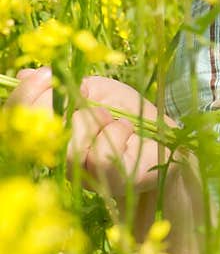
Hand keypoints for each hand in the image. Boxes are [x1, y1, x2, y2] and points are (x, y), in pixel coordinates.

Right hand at [6, 65, 179, 203]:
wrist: (165, 139)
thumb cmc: (128, 114)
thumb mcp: (96, 90)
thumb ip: (64, 85)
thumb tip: (26, 73)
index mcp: (54, 132)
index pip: (20, 117)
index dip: (26, 94)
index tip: (45, 74)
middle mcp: (60, 157)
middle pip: (43, 130)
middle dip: (69, 106)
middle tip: (95, 102)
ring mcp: (82, 173)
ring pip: (70, 142)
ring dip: (96, 119)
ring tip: (113, 120)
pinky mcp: (108, 180)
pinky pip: (100, 152)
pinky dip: (117, 132)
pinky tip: (127, 132)